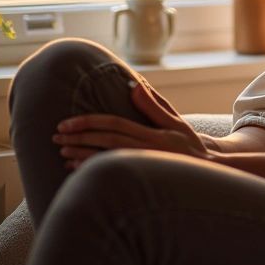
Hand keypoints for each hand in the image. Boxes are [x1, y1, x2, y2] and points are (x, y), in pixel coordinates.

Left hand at [53, 79, 209, 170]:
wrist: (207, 175)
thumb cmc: (189, 147)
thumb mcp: (177, 123)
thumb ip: (154, 106)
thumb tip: (134, 84)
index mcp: (153, 135)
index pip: (115, 126)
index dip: (89, 123)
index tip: (67, 123)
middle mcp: (146, 152)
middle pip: (106, 143)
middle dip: (78, 139)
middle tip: (57, 136)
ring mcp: (142, 168)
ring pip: (106, 161)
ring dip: (81, 156)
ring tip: (62, 152)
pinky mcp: (138, 180)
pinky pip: (111, 175)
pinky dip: (91, 171)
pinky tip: (74, 169)